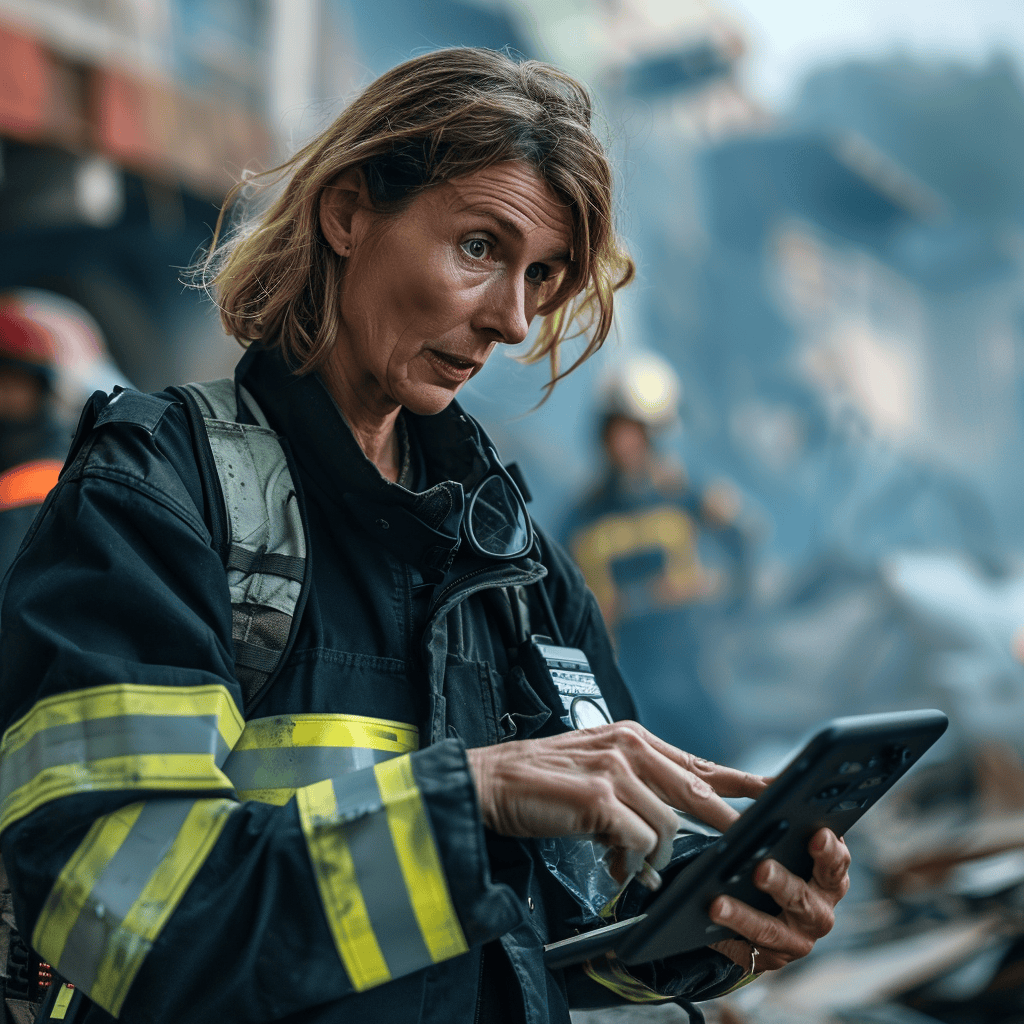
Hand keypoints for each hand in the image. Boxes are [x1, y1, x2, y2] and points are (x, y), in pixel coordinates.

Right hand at [466, 721, 766, 879]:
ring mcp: (615, 768)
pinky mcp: (599, 796)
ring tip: (628, 864)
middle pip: (695, 790)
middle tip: (744, 848)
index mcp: (631, 738)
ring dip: (653, 855)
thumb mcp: (597, 773)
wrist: (490, 782)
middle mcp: (628, 746)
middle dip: (725, 824)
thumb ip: (635, 792)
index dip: (738, 780)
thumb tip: (668, 831)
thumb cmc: (541, 783)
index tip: (773, 789)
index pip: (696, 763)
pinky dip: (630, 860)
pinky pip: (638, 839)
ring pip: (666, 824)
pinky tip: (614, 864)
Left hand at [709, 827, 850, 972]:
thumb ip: (774, 818)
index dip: (829, 850)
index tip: (817, 834)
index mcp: (829, 878)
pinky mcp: (772, 958)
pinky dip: (726, 938)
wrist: (756, 901)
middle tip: (761, 869)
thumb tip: (760, 800)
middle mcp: (820, 913)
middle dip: (782, 883)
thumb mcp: (778, 836)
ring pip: (771, 930)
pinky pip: (748, 951)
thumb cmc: (773, 856)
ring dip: (744, 916)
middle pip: (803, 899)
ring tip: (717, 903)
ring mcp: (798, 940)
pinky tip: (706, 925)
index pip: (836, 863)